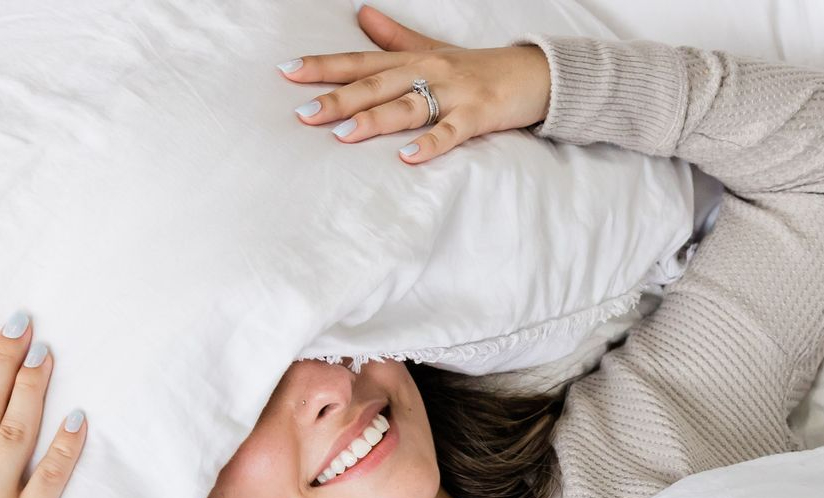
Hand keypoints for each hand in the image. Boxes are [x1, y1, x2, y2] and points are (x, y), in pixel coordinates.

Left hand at [280, 3, 550, 162]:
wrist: (535, 72)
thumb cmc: (479, 67)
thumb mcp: (434, 48)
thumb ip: (395, 37)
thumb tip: (361, 14)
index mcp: (413, 59)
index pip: (360, 61)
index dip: (323, 66)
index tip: (288, 71)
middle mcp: (428, 71)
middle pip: (375, 85)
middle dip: (338, 98)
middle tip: (303, 113)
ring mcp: (454, 92)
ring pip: (407, 106)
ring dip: (375, 120)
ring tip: (343, 135)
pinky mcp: (479, 114)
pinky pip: (451, 131)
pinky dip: (430, 144)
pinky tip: (407, 157)